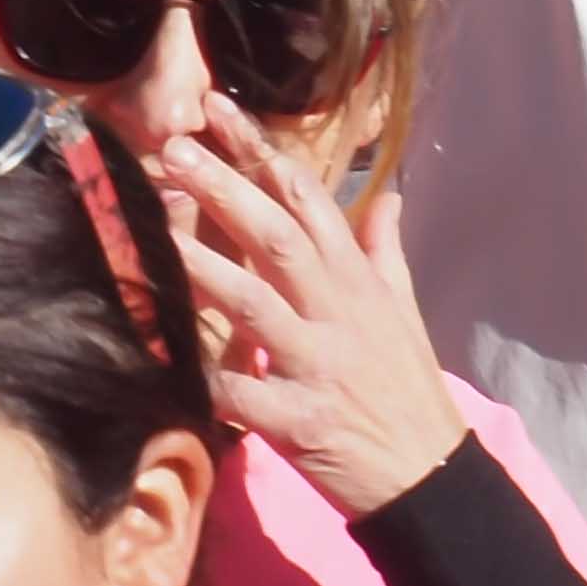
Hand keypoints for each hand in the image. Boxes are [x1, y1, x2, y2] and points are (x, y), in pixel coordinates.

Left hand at [156, 104, 464, 519]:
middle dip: (226, 192)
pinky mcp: (300, 420)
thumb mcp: (404, 312)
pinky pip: (244, 396)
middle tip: (173, 150)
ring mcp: (319, 364)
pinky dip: (208, 381)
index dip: (261, 153)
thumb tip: (390, 196)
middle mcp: (338, 313)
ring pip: (257, 306)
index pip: (307, 201)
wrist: (431, 476)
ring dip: (205, 269)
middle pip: (279, 239)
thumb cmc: (403, 387)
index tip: (216, 109)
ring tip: (155, 236)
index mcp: (356, 283)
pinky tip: (165, 364)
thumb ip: (383, 251)